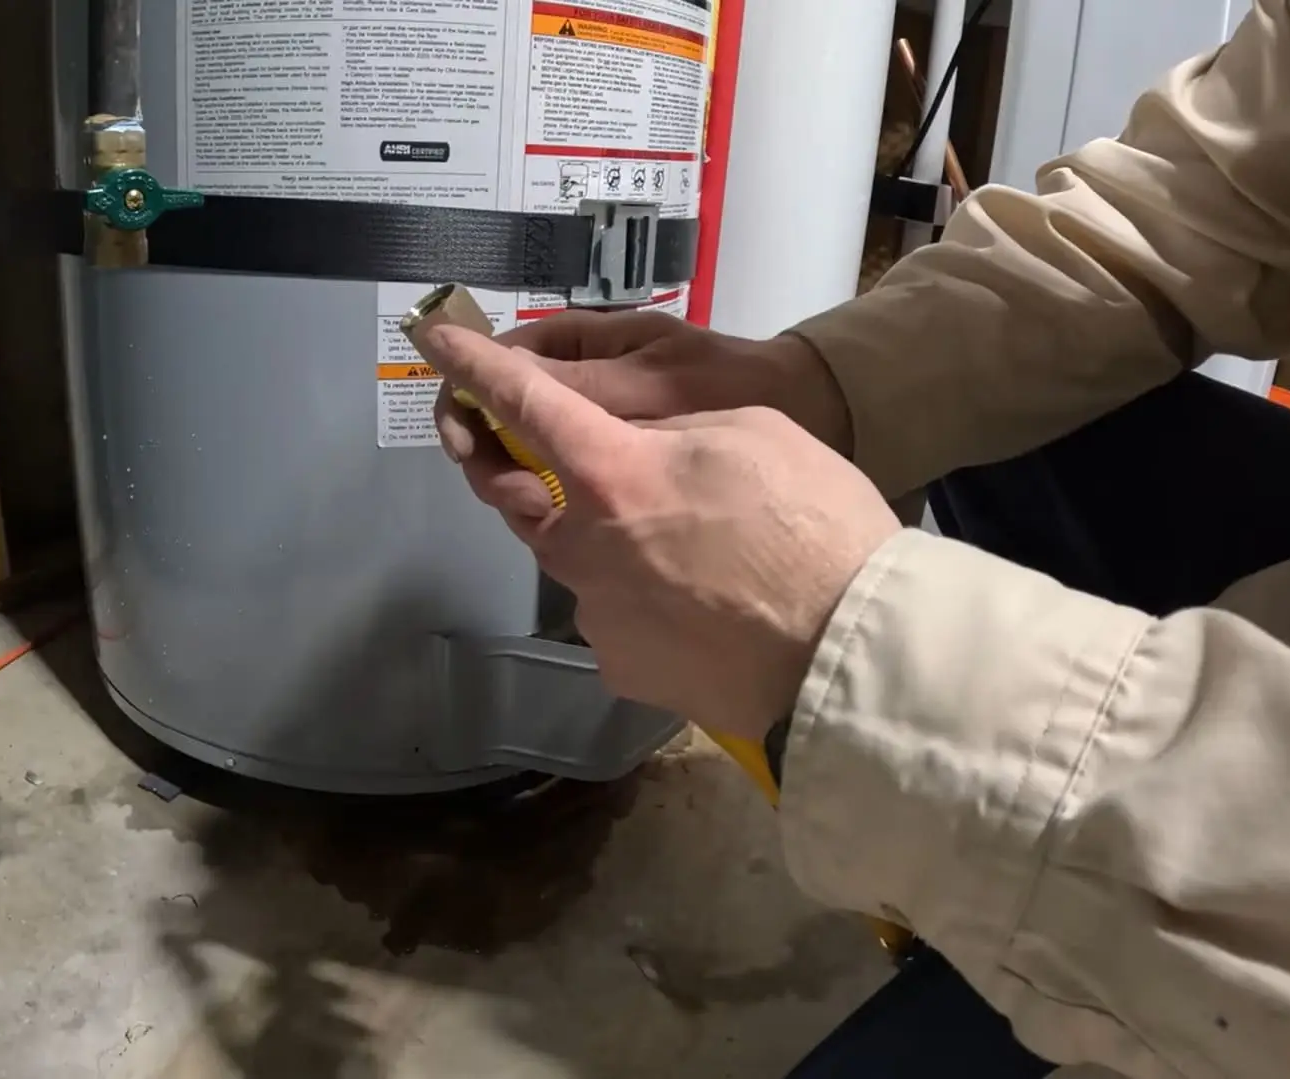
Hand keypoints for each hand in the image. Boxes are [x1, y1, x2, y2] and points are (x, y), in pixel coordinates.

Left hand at [423, 324, 899, 741]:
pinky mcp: (622, 668)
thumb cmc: (816, 527)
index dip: (471, 366)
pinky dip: (644, 600)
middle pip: (517, 496)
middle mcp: (582, 548)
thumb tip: (635, 449)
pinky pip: (616, 617)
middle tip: (533, 447)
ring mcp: (597, 616)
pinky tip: (703, 603)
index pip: (521, 402)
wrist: (852, 655)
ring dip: (605, 539)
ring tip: (685, 543)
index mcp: (610, 473)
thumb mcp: (748, 434)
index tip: (436, 340)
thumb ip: (668, 432)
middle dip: (512, 464)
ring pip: (575, 561)